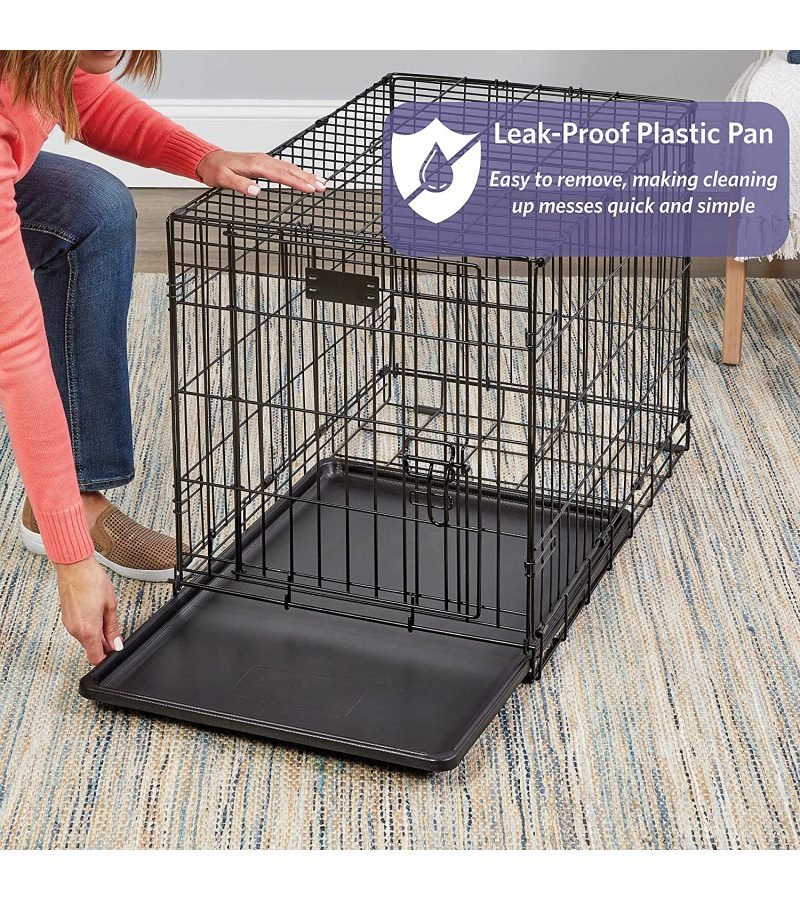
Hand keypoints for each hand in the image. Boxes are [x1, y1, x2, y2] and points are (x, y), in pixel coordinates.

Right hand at [54, 557, 122, 665]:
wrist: (74, 567)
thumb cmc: (92, 581)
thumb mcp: (111, 605)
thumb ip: (113, 628)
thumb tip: (117, 644)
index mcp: (88, 630)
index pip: (96, 657)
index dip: (107, 657)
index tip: (115, 652)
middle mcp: (75, 630)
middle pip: (91, 648)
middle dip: (103, 644)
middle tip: (115, 631)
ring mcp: (69, 624)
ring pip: (85, 638)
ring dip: (96, 634)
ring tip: (106, 615)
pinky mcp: (66, 617)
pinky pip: (79, 629)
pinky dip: (89, 626)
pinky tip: (96, 613)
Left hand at [196, 150, 326, 196]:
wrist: (208, 159)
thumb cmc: (215, 169)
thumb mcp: (224, 180)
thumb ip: (241, 185)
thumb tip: (256, 191)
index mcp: (256, 164)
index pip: (281, 175)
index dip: (297, 182)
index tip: (309, 189)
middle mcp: (263, 160)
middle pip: (290, 169)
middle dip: (308, 178)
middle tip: (322, 187)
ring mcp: (264, 160)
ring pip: (289, 167)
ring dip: (305, 175)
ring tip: (319, 183)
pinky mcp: (263, 163)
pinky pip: (284, 166)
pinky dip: (296, 172)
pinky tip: (303, 177)